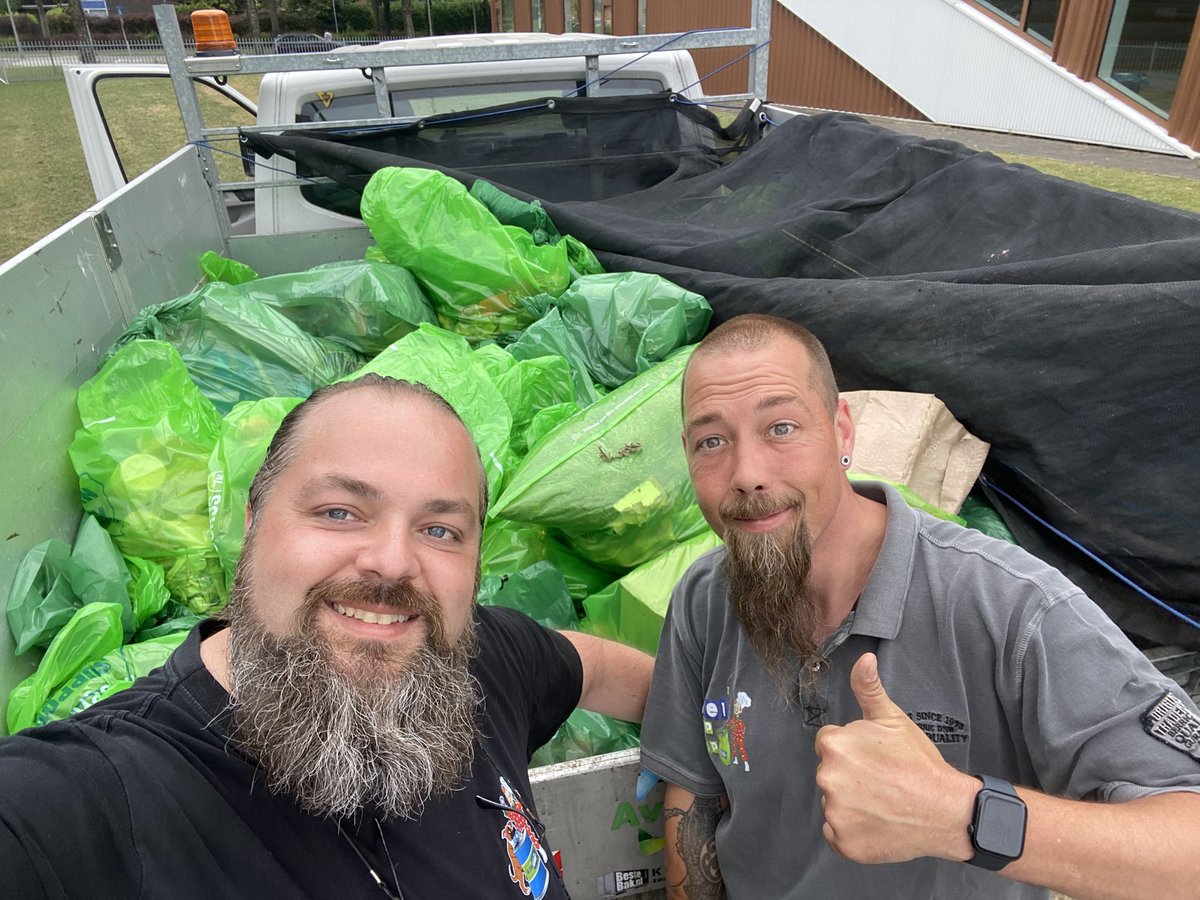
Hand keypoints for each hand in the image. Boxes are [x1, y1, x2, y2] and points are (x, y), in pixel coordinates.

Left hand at [814, 653, 977, 863]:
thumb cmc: (919, 763)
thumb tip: (863, 659)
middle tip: (881, 780)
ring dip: (851, 803)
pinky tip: (877, 822)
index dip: (853, 750)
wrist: (947, 811)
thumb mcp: (893, 719)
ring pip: (834, 803)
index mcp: (833, 745)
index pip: (828, 744)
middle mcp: (827, 778)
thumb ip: (869, 688)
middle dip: (850, 775)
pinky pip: (837, 833)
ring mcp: (835, 814)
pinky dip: (853, 830)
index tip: (874, 758)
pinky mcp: (843, 843)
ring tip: (882, 801)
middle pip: (829, 773)